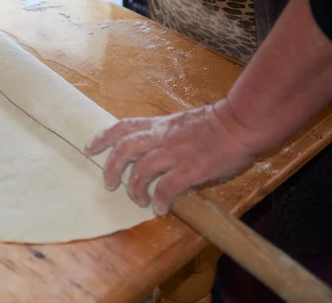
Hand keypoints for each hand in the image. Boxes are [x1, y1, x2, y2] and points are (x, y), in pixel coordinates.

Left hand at [85, 100, 260, 215]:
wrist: (242, 122)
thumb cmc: (218, 124)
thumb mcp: (184, 124)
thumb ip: (167, 137)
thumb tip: (157, 156)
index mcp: (160, 125)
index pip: (123, 127)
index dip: (103, 137)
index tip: (90, 148)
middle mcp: (163, 137)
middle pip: (124, 149)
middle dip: (112, 168)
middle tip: (110, 184)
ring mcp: (176, 152)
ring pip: (141, 170)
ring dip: (135, 188)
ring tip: (139, 200)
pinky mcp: (191, 168)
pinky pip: (167, 187)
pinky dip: (159, 200)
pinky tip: (160, 208)